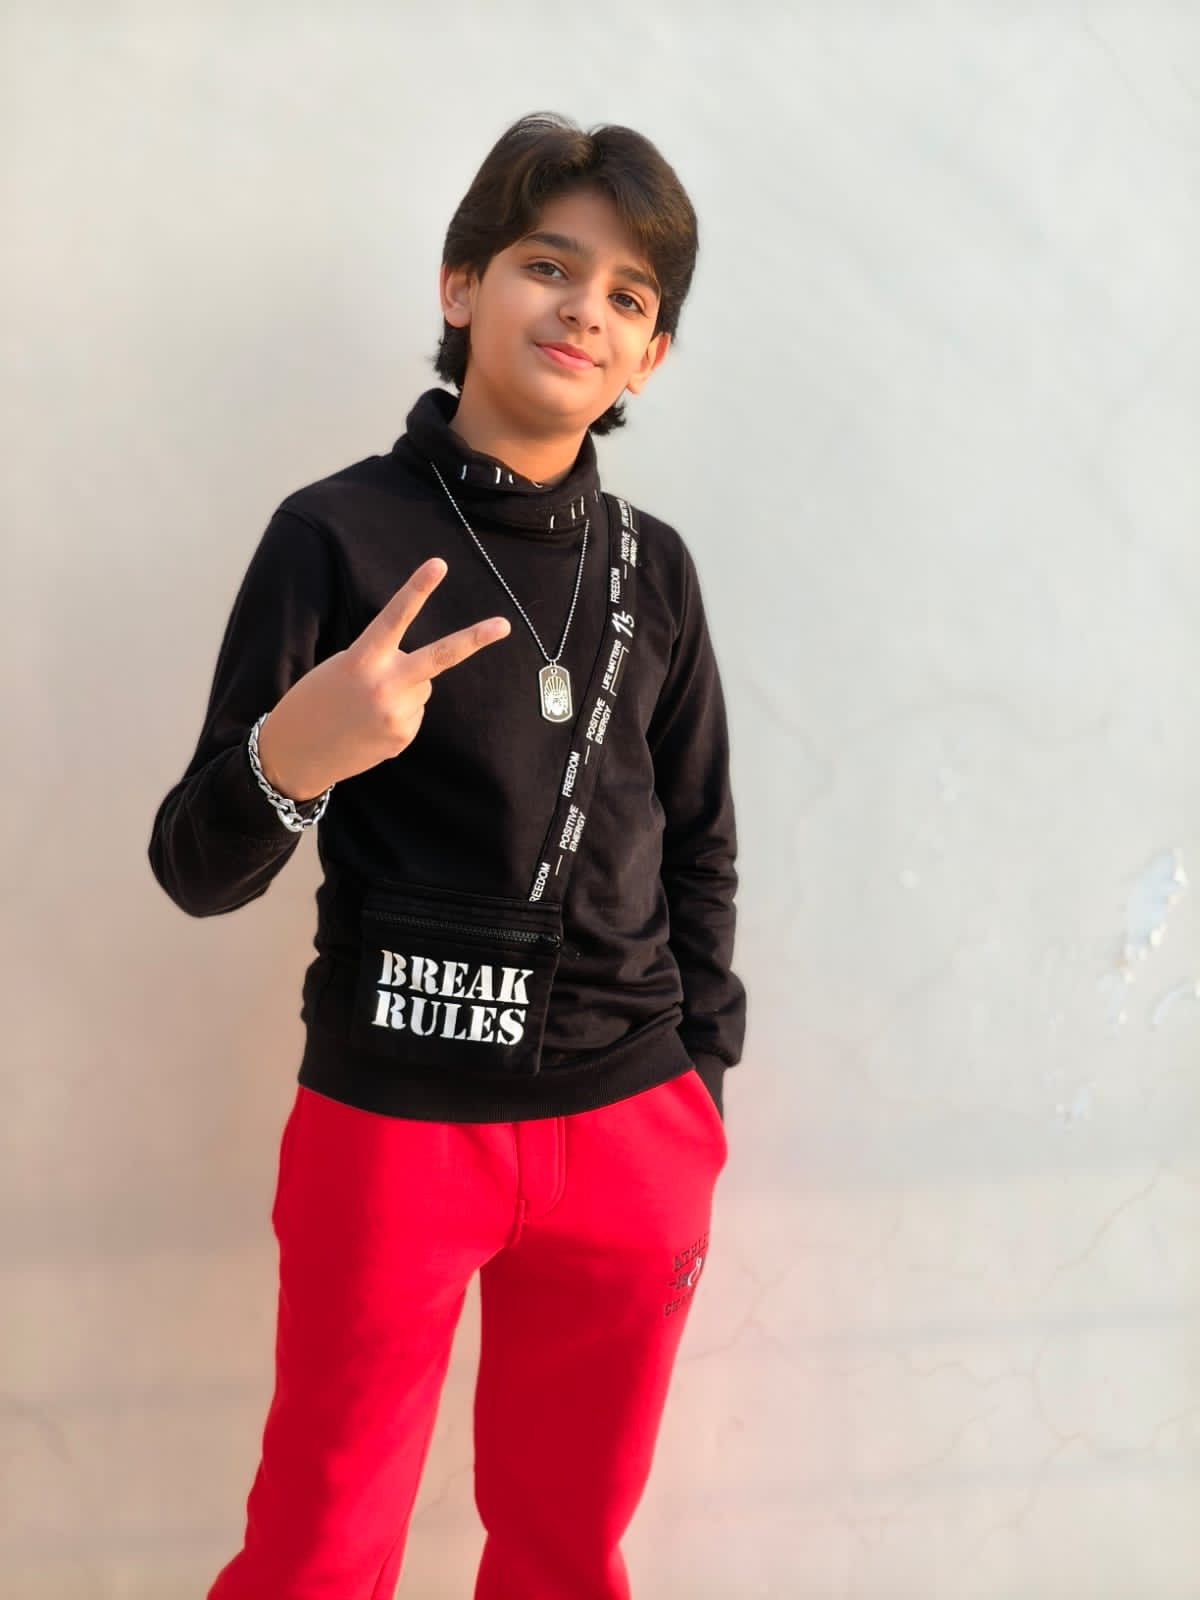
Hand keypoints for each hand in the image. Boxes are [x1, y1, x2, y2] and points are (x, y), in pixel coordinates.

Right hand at [256, 558, 509, 800]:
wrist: (295, 755)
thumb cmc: (314, 702)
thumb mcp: (340, 669)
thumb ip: (382, 664)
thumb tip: (422, 676)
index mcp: (361, 661)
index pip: (393, 618)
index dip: (416, 590)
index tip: (438, 564)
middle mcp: (384, 687)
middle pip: (440, 657)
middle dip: (474, 639)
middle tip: (504, 625)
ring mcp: (397, 716)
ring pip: (422, 686)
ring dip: (403, 688)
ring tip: (366, 705)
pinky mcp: (402, 738)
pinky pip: (413, 712)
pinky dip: (398, 714)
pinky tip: (370, 724)